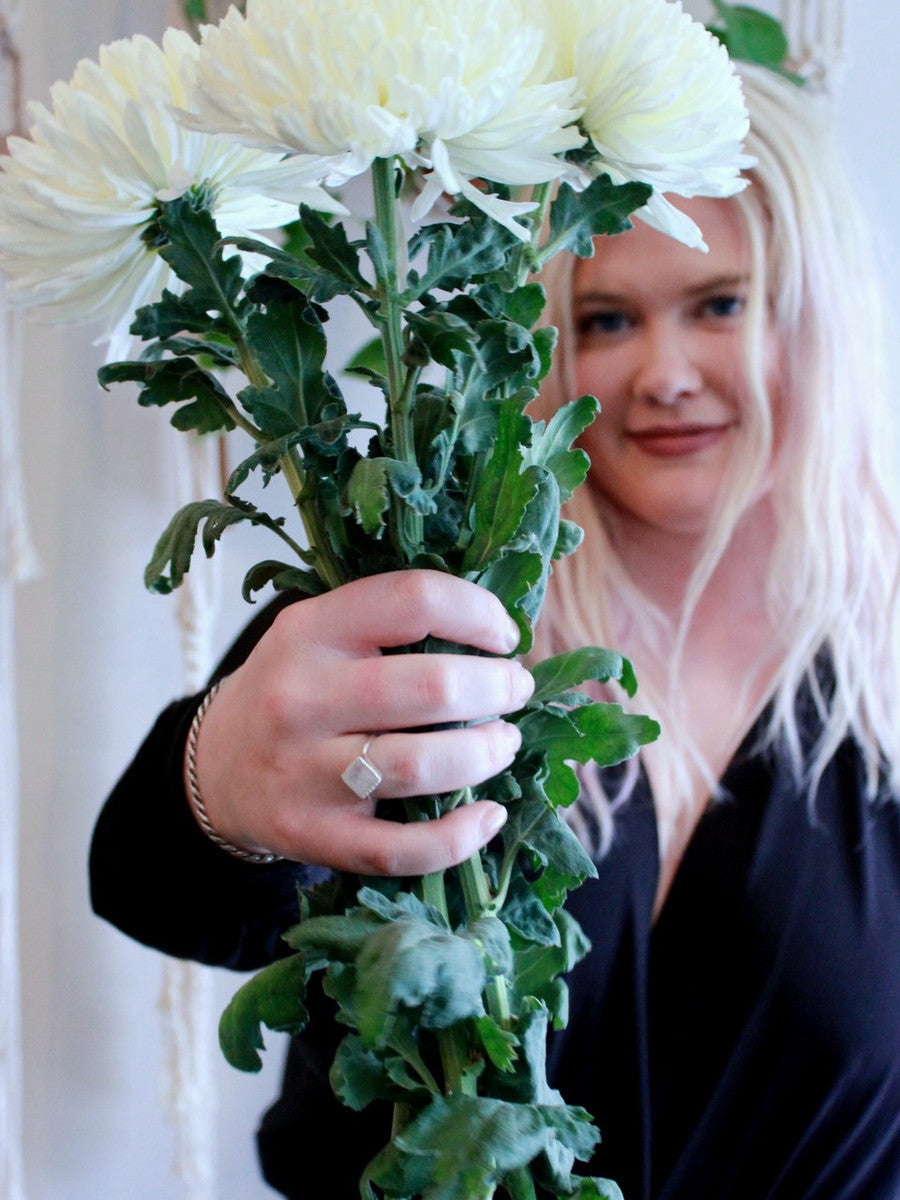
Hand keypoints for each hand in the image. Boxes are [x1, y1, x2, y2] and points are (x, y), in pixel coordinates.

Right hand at [187, 570, 532, 874]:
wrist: (214, 768)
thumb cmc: (294, 689)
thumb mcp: (320, 633)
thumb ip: (391, 624)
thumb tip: (500, 631)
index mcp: (310, 630)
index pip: (413, 600)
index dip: (479, 613)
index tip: (504, 635)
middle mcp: (301, 697)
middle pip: (430, 687)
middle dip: (496, 687)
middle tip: (515, 690)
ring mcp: (303, 772)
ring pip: (420, 765)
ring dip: (485, 755)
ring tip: (504, 743)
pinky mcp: (313, 835)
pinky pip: (400, 849)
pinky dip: (459, 837)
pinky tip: (488, 817)